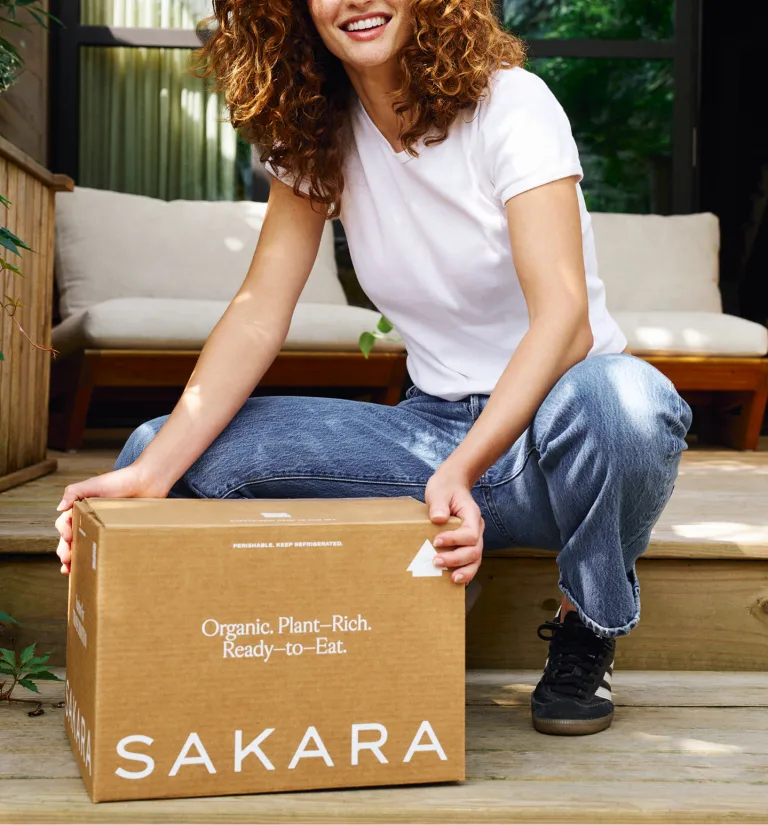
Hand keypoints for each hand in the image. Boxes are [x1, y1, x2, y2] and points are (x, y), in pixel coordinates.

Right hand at [54, 464, 168, 575]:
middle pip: (72, 539)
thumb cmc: (120, 480)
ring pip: (85, 546)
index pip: (65, 523)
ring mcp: (102, 528)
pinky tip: (93, 570)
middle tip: (67, 561)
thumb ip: (74, 491)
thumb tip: (59, 508)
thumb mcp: (94, 484)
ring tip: (72, 571)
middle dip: (66, 551)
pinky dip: (96, 559)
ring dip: (76, 560)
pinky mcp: (116, 534)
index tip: (68, 538)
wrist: (148, 483)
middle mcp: (89, 520)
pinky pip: (104, 548)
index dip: (63, 532)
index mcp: (80, 509)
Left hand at [424, 467, 484, 584]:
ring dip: (464, 571)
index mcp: (472, 515)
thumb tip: (438, 519)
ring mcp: (474, 538)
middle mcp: (477, 529)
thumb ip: (439, 504)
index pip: (470, 533)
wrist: (452, 486)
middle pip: (474, 550)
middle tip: (436, 562)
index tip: (436, 541)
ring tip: (451, 578)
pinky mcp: (467, 545)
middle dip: (456, 559)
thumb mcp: (439, 491)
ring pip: (475, 559)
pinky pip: (470, 561)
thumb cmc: (445, 489)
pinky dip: (464, 572)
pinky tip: (454, 581)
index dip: (455, 540)